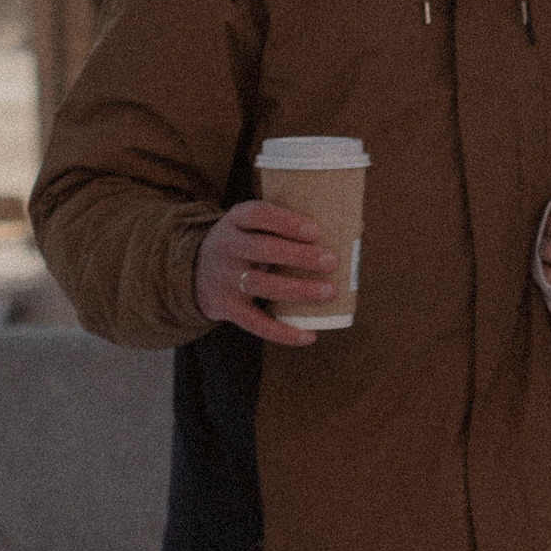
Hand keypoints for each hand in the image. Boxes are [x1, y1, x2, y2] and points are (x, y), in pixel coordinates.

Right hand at [194, 198, 337, 346]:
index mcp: (236, 220)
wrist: (194, 272)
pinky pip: (255, 323)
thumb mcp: (255, 225)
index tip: (316, 230)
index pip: (258, 214)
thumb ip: (294, 224)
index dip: (286, 221)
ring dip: (297, 290)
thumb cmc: (246, 242)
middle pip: (262, 249)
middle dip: (299, 256)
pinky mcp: (227, 308)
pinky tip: (309, 336)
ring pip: (261, 285)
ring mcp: (225, 278)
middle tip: (332, 261)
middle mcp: (227, 246)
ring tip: (329, 292)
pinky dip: (282, 333)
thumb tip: (355, 226)